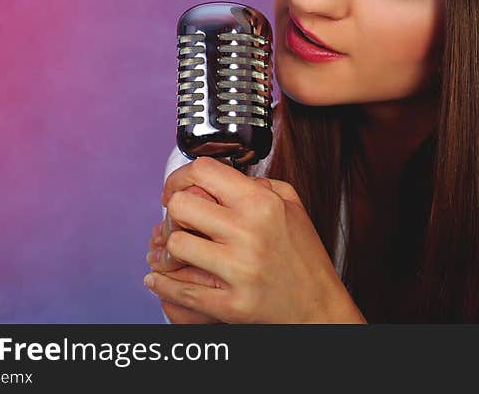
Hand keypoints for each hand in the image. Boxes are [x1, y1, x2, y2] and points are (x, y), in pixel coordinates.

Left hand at [145, 156, 363, 323]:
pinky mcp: (231, 304)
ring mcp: (239, 270)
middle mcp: (249, 233)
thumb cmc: (305, 256)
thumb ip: (259, 185)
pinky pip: (181, 291)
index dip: (181, 177)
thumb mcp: (292, 206)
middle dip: (174, 212)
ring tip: (179, 251)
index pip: (203, 171)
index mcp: (262, 204)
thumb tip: (224, 178)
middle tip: (180, 221)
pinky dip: (163, 284)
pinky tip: (159, 278)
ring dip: (172, 248)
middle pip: (180, 206)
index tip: (177, 188)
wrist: (319, 307)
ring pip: (175, 246)